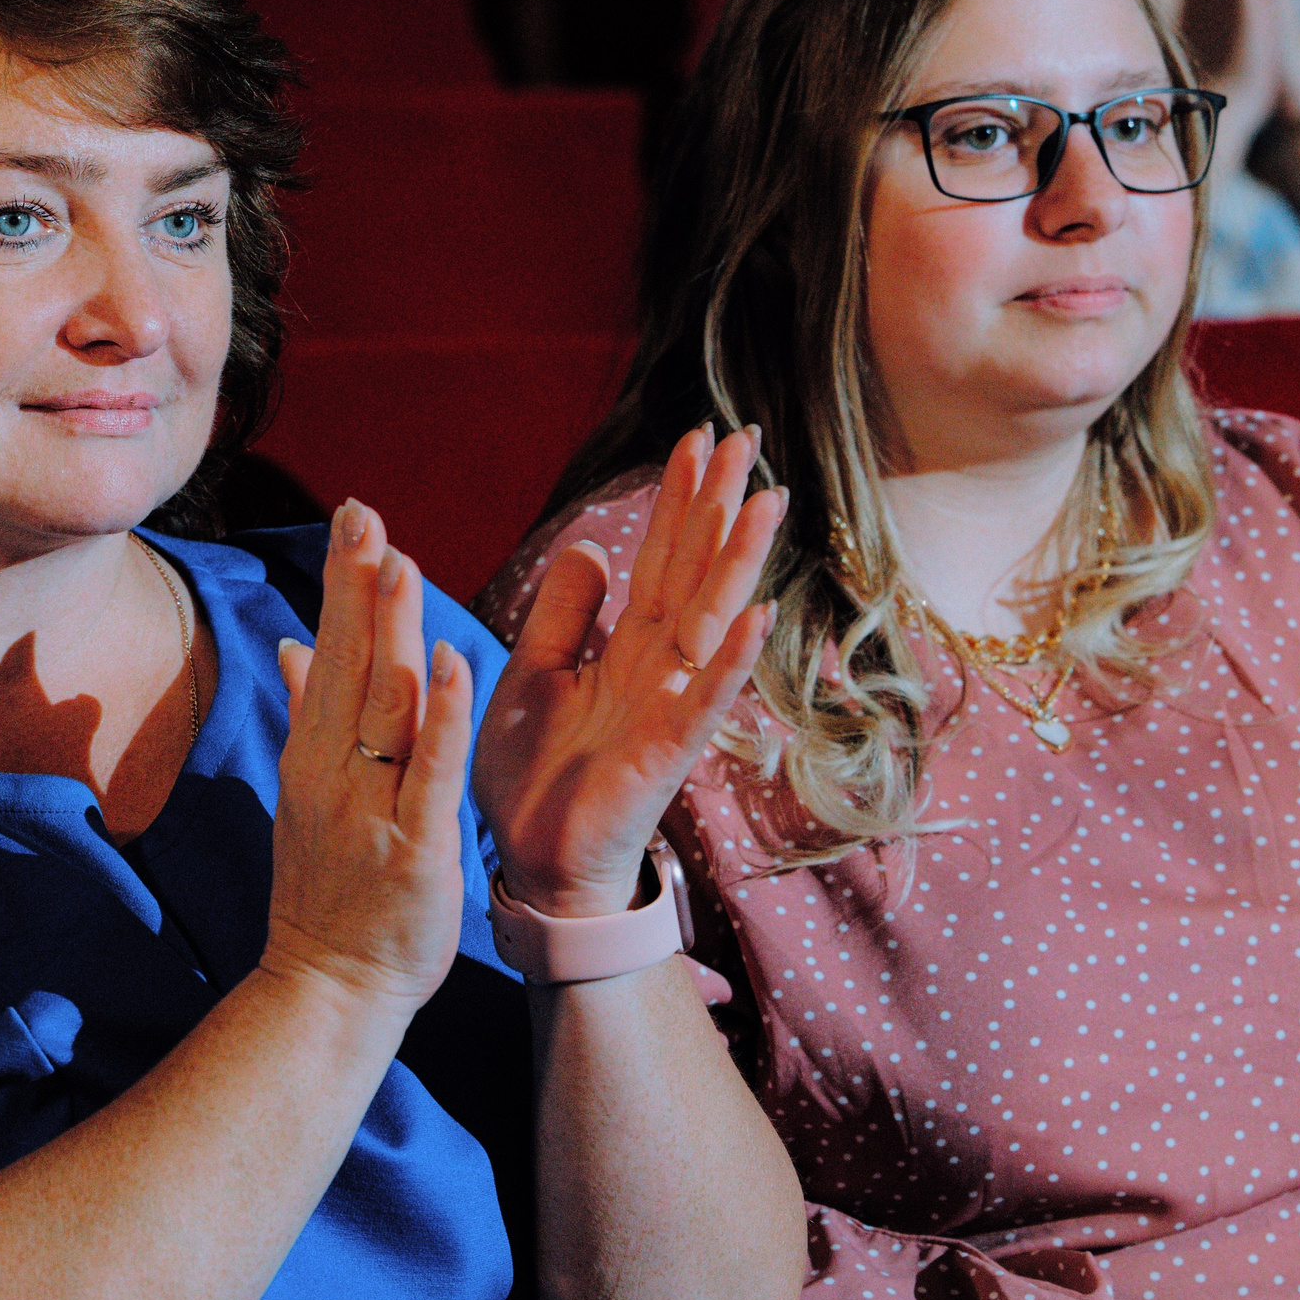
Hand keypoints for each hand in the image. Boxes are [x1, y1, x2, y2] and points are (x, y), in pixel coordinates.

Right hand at [261, 500, 474, 1013]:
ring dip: (389, 632)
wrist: (327, 990)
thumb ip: (304, 715)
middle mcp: (332, 771)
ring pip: (382, 706)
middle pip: (347, 663)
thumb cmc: (328, 892)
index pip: (330, 652)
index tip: (353, 515)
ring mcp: (369, 808)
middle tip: (363, 511)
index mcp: (313, 755)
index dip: (341, 582)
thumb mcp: (304, 795)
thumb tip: (290, 643)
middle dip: (356, 584)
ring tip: (398, 561)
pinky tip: (447, 660)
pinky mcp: (412, 847)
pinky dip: (437, 715)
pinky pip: (426, 771)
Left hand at [474, 424, 782, 919]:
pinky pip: (705, 698)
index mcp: (624, 647)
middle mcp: (658, 667)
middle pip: (695, 570)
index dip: (679, 500)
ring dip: (739, 560)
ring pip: (711, 619)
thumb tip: (592, 548)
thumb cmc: (535, 776)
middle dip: (718, 505)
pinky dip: (732, 659)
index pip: (659, 557)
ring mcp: (669, 705)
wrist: (535, 863)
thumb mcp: (532, 674)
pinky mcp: (667, 752)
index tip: (697, 438)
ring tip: (768, 500)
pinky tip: (758, 614)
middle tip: (747, 436)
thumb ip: (564, 615)